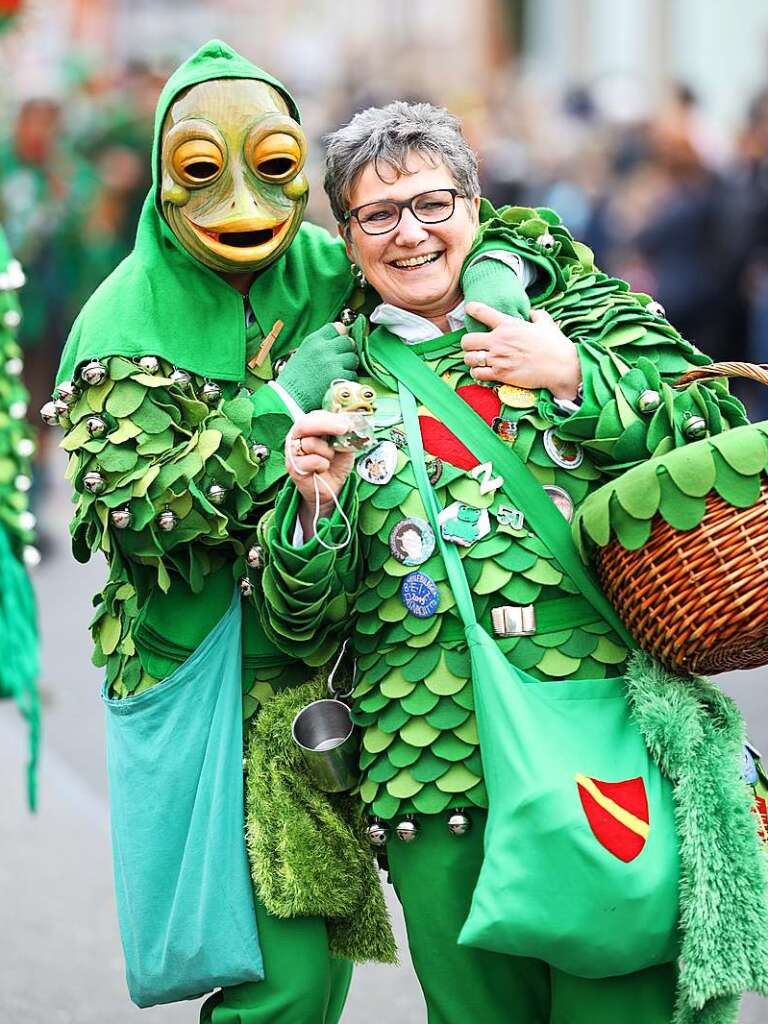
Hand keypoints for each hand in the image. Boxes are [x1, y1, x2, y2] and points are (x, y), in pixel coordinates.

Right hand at [278, 323, 358, 412]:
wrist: (290, 398)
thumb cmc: (295, 376)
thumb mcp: (303, 352)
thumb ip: (321, 343)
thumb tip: (343, 331)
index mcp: (313, 340)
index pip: (336, 327)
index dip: (340, 335)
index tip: (338, 343)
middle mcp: (324, 349)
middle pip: (348, 342)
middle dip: (347, 350)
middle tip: (340, 360)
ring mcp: (333, 363)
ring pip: (353, 358)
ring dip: (349, 365)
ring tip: (337, 372)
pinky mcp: (339, 377)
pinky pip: (353, 374)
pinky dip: (347, 378)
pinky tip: (336, 381)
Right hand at [285, 411, 355, 535]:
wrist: (332, 487)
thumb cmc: (336, 464)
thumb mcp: (343, 444)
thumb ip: (343, 433)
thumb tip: (348, 422)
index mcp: (308, 428)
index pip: (314, 416)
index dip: (330, 418)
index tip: (346, 424)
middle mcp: (296, 437)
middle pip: (305, 424)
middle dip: (326, 425)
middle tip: (343, 429)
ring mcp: (292, 452)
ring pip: (310, 443)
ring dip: (327, 453)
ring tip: (329, 460)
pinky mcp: (293, 467)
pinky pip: (311, 460)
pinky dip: (322, 464)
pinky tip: (322, 468)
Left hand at [461, 303, 580, 399]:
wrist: (561, 367)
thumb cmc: (555, 345)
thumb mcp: (546, 323)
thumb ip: (536, 315)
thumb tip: (533, 312)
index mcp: (509, 325)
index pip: (482, 312)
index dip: (472, 309)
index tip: (469, 308)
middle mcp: (499, 341)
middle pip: (467, 340)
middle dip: (467, 343)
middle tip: (473, 346)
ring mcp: (498, 359)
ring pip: (468, 359)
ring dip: (471, 360)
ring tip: (478, 361)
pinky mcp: (500, 375)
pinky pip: (477, 374)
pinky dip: (477, 373)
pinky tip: (482, 372)